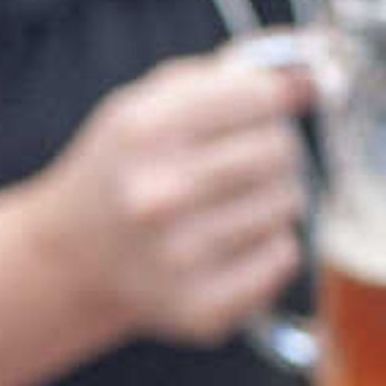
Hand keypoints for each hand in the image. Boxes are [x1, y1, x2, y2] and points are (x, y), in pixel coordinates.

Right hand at [30, 48, 313, 347]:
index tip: (252, 111)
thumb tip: (313, 78)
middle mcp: (157, 196)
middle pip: (281, 149)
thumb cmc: (122, 170)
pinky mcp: (202, 307)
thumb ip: (226, 79)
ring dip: (268, 198)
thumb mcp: (147, 106)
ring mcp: (180, 258)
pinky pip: (285, 256)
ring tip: (223, 207)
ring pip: (289, 202)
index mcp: (141, 133)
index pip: (261, 95)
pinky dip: (267, 247)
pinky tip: (226, 246)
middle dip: (269, 149)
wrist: (72, 258)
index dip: (265, 100)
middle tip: (233, 165)